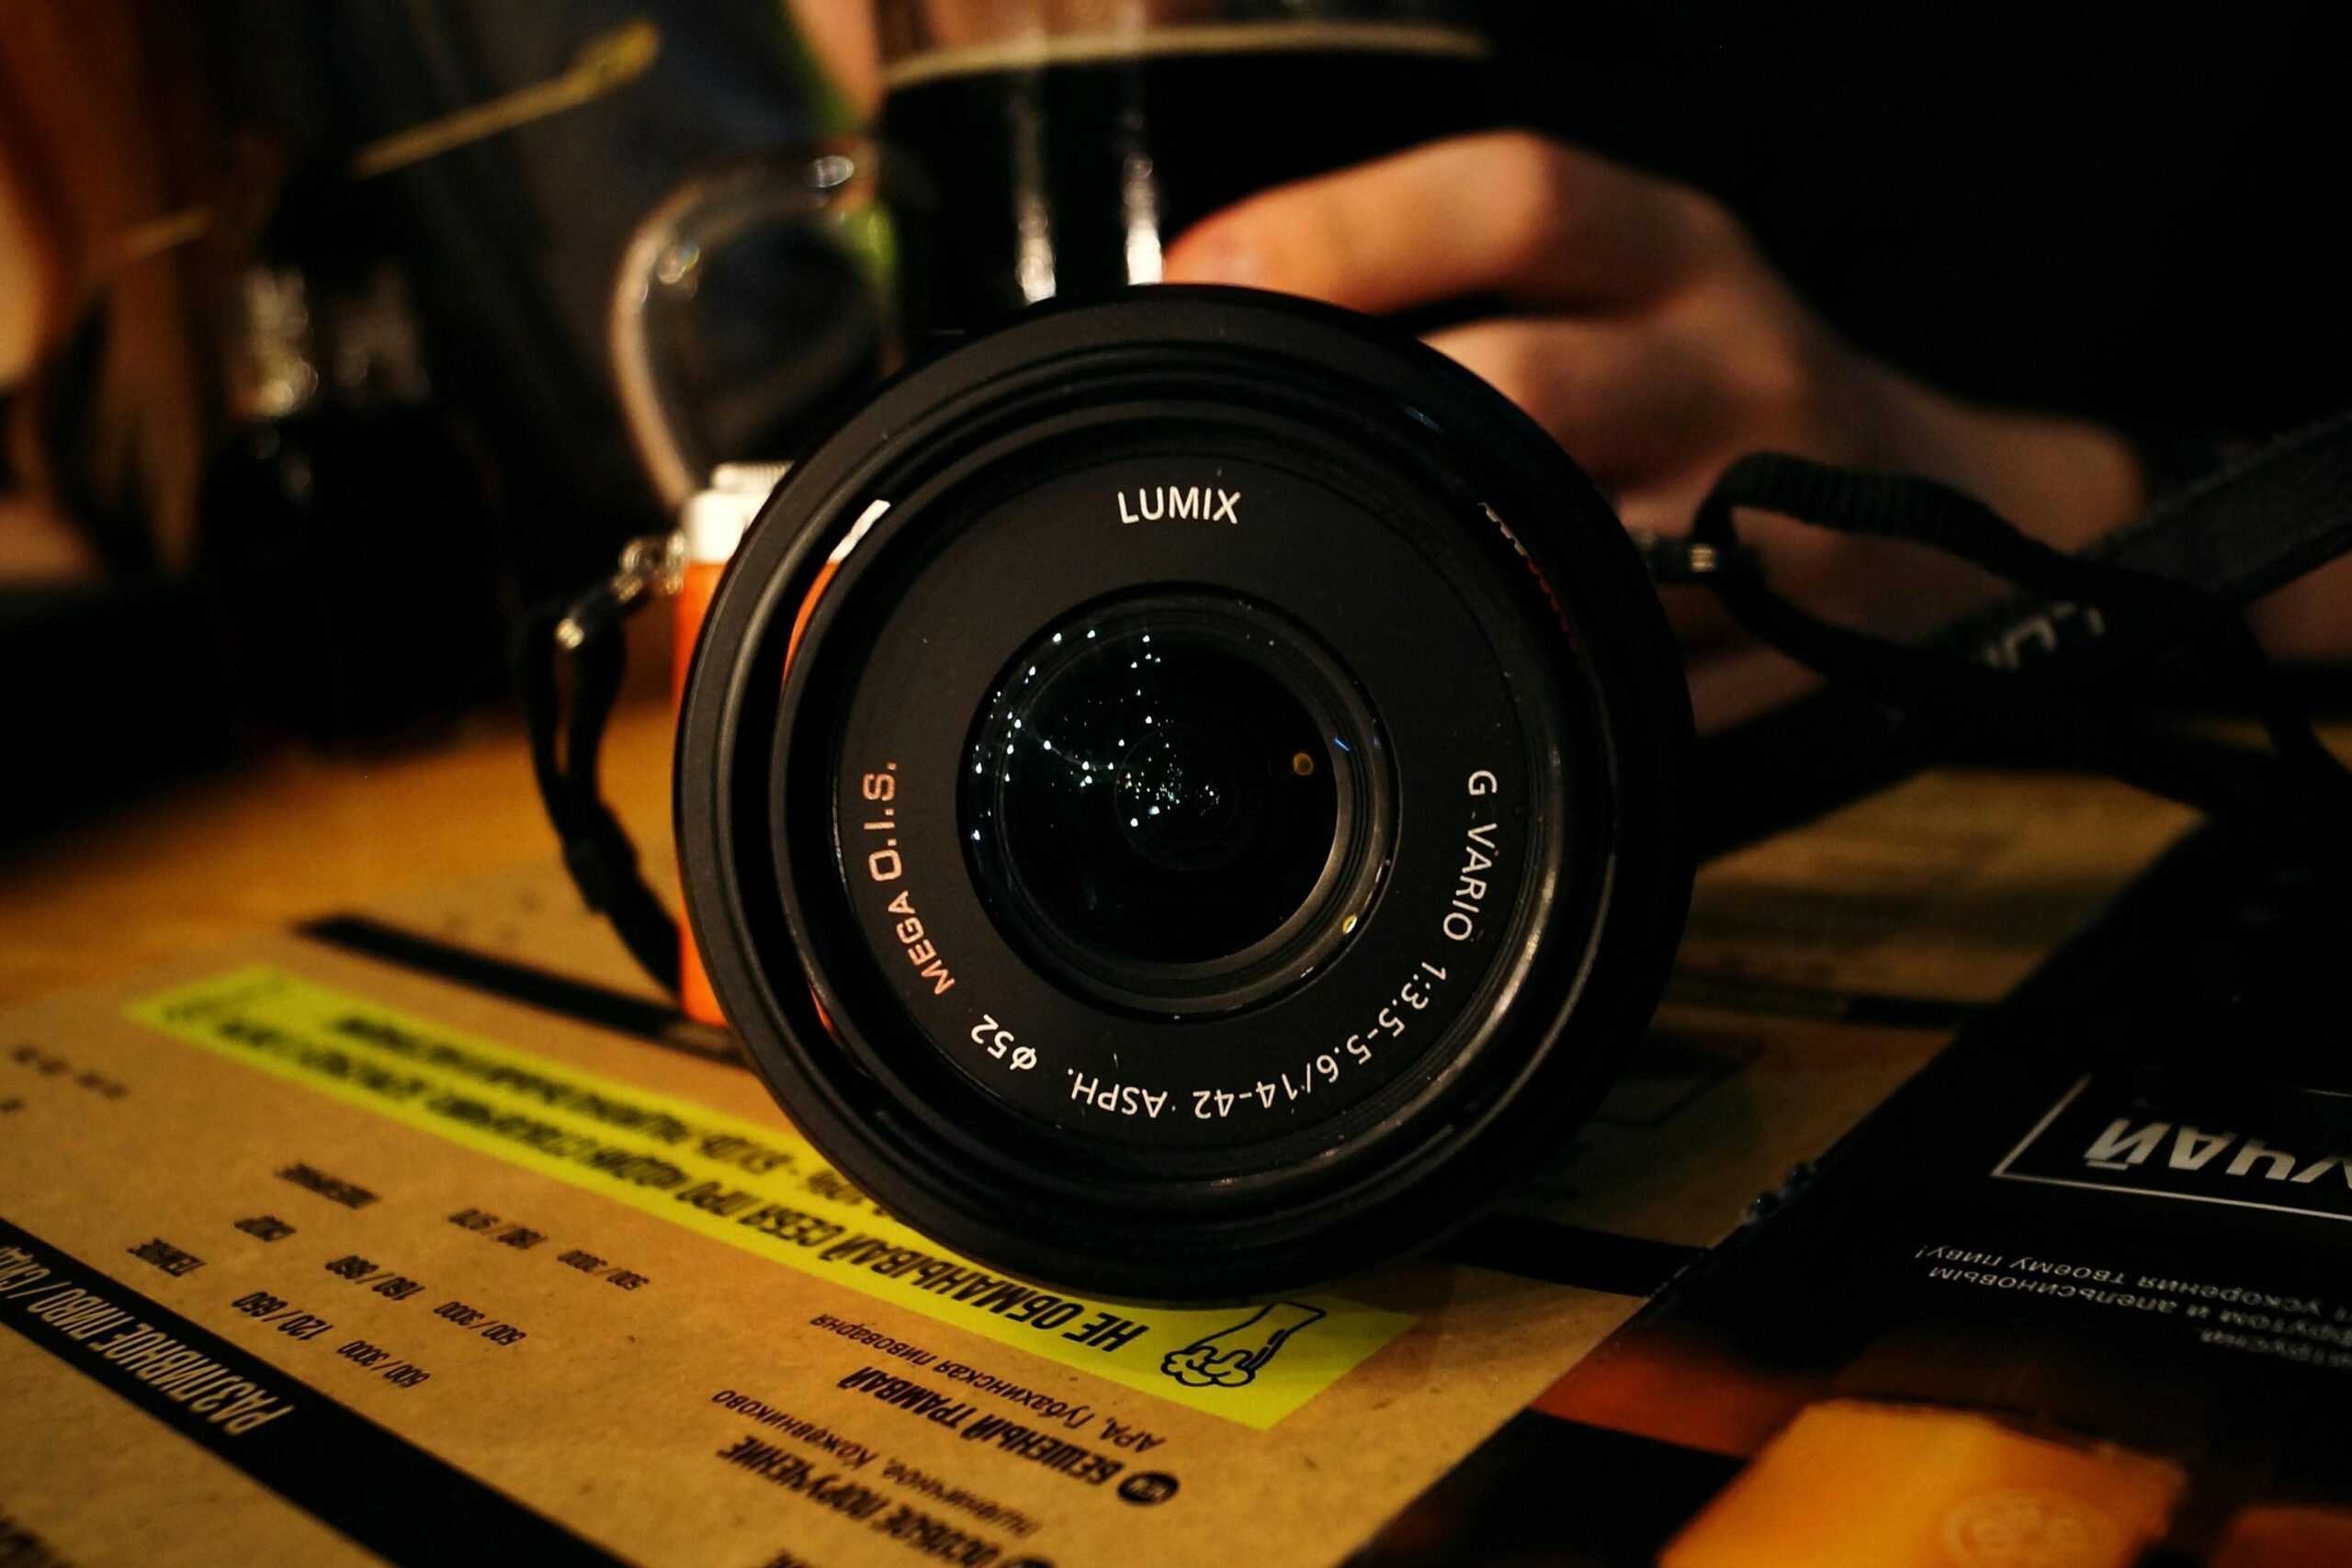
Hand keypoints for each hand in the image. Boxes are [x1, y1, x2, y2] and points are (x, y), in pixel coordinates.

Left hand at [1162, 132, 2149, 728]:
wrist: (1948, 511)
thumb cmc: (1721, 383)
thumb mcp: (1631, 279)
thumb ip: (1470, 280)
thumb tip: (1225, 302)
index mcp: (1677, 251)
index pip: (1516, 196)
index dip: (1347, 230)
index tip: (1208, 274)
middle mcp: (1731, 365)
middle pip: (1526, 386)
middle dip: (1369, 424)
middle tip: (1251, 454)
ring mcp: (1764, 516)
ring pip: (1570, 548)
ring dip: (1440, 563)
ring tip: (1336, 564)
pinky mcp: (1772, 647)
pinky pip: (1619, 672)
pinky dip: (1521, 667)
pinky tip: (1447, 658)